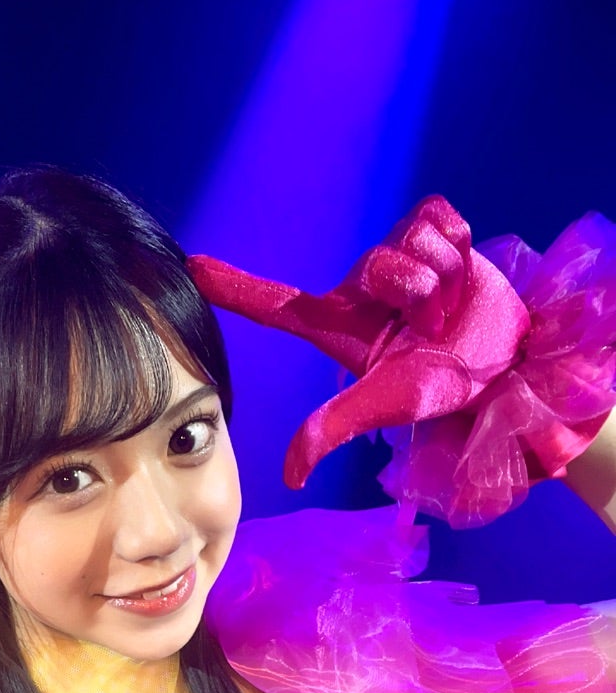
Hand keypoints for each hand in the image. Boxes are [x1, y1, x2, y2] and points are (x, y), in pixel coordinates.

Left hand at [189, 196, 530, 489]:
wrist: (502, 365)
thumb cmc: (438, 387)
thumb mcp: (382, 407)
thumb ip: (331, 429)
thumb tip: (289, 475)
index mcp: (337, 325)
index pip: (274, 304)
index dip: (233, 285)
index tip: (190, 267)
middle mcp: (360, 286)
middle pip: (381, 265)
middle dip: (420, 296)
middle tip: (432, 327)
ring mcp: (397, 253)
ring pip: (414, 242)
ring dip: (445, 278)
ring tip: (449, 307)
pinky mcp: (432, 228)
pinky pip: (440, 216)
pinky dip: (461, 245)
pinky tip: (463, 273)